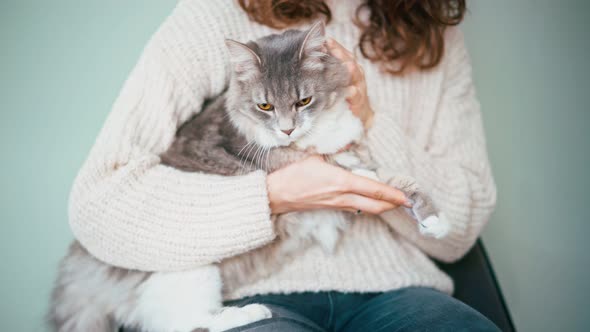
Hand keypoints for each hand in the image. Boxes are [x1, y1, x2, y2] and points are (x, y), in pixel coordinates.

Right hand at [267, 156, 409, 214]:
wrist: (277, 195)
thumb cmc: (293, 174)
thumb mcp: (314, 155)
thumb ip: (333, 149)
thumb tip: (348, 140)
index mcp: (341, 181)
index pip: (373, 189)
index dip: (392, 194)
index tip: (406, 196)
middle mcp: (342, 196)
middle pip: (375, 205)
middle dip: (393, 205)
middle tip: (407, 202)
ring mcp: (337, 204)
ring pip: (367, 209)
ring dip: (381, 206)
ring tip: (393, 202)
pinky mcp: (331, 208)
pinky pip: (355, 208)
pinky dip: (367, 206)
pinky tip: (371, 202)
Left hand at [327, 38, 374, 128]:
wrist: (359, 113)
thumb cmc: (345, 92)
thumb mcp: (336, 78)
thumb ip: (328, 67)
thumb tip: (312, 54)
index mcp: (349, 65)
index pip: (342, 53)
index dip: (334, 46)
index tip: (325, 40)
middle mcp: (356, 73)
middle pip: (349, 61)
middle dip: (341, 55)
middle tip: (333, 48)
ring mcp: (360, 87)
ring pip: (356, 76)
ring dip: (351, 71)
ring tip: (347, 65)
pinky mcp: (360, 101)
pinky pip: (357, 96)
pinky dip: (354, 93)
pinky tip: (351, 90)